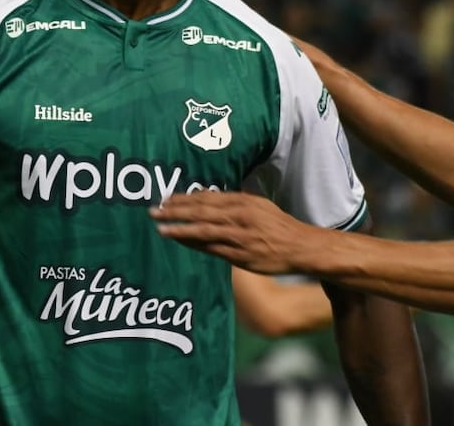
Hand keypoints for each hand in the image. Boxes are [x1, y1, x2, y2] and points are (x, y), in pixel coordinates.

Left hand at [151, 192, 317, 275]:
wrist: (300, 247)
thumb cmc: (278, 225)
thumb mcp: (258, 204)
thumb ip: (235, 201)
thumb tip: (210, 196)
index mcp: (243, 201)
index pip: (207, 198)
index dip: (185, 199)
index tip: (166, 198)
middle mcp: (240, 216)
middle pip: (201, 212)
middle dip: (175, 211)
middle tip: (153, 211)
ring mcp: (240, 237)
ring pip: (204, 230)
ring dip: (180, 228)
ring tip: (160, 227)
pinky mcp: (241, 255)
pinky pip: (212, 249)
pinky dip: (194, 244)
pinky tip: (180, 242)